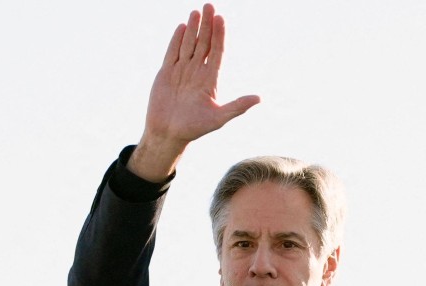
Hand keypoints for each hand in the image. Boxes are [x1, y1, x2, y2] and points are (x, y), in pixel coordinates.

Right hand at [129, 4, 260, 180]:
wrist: (168, 134)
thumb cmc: (194, 128)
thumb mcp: (219, 118)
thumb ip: (237, 106)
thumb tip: (259, 98)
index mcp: (210, 80)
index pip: (217, 52)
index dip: (220, 35)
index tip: (221, 19)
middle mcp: (197, 72)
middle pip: (204, 43)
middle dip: (207, 25)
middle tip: (210, 6)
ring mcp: (181, 71)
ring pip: (189, 44)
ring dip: (193, 29)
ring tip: (197, 12)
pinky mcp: (166, 73)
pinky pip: (172, 52)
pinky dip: (177, 40)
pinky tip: (183, 27)